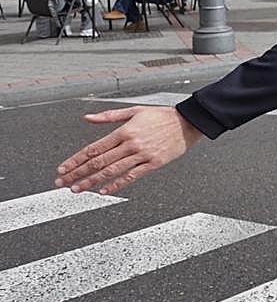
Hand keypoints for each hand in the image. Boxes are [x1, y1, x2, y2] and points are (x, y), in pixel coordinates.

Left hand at [56, 106, 201, 194]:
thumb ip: (109, 116)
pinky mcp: (153, 163)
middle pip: (99, 162)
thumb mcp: (134, 111)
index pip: (94, 148)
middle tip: (64, 183)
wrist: (188, 122)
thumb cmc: (162, 116)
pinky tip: (105, 191)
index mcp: (124, 131)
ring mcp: (142, 155)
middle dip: (78, 173)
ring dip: (92, 181)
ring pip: (112, 171)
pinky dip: (117, 185)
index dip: (76, 160)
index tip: (64, 168)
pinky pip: (132, 176)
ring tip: (78, 189)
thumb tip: (88, 118)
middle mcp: (131, 144)